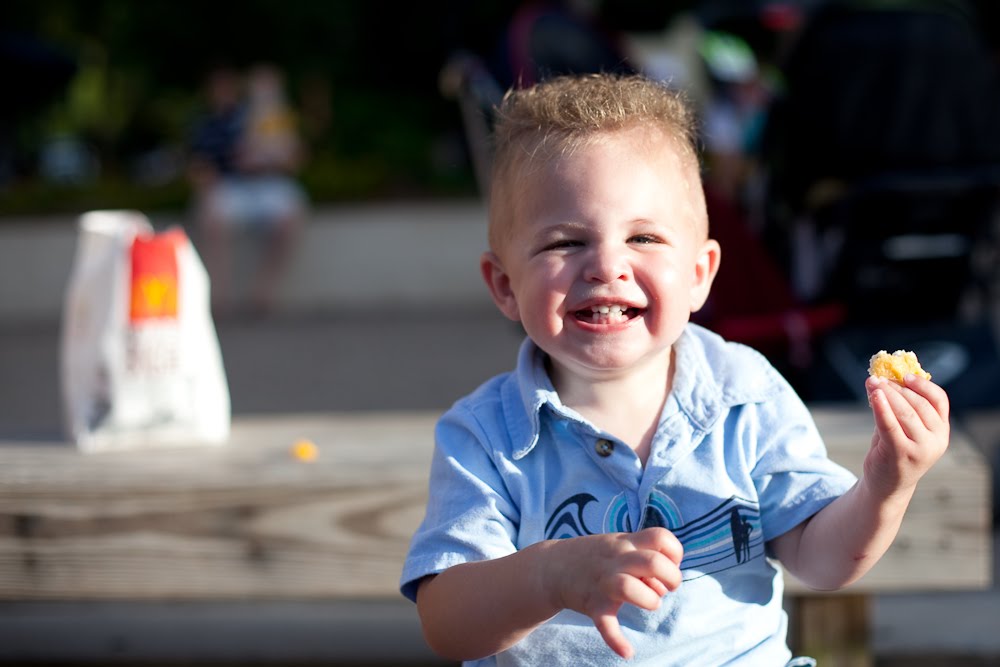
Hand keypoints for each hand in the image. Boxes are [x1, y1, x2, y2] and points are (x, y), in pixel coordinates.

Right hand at [545, 527, 682, 658]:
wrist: (551, 567)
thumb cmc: (595, 557)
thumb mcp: (618, 544)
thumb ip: (643, 555)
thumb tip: (665, 581)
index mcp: (625, 542)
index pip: (660, 537)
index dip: (674, 552)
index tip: (669, 564)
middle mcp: (616, 559)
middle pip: (652, 562)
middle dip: (671, 577)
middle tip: (666, 588)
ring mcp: (602, 581)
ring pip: (629, 587)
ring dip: (649, 600)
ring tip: (650, 604)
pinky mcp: (592, 604)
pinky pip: (605, 624)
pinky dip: (616, 640)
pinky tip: (626, 651)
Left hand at [864, 374, 949, 500]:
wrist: (886, 485)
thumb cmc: (893, 450)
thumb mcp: (902, 428)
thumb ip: (898, 407)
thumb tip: (881, 379)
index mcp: (941, 430)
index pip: (939, 401)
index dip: (923, 385)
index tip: (905, 374)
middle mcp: (936, 440)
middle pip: (919, 405)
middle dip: (897, 388)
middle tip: (879, 378)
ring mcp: (921, 449)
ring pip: (905, 413)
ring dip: (887, 395)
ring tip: (873, 383)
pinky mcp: (901, 454)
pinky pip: (890, 426)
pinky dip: (881, 408)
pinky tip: (874, 395)